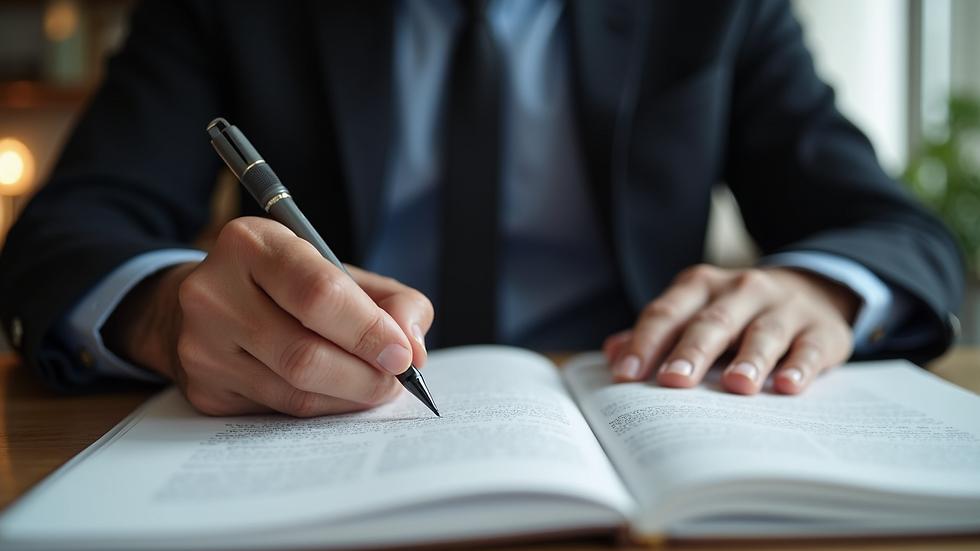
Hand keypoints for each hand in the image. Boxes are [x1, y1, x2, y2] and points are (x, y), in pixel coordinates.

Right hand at [102, 217, 431, 415]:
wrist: (212, 305)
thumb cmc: (289, 286)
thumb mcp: (340, 271)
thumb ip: (392, 300)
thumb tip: (412, 347)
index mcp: (251, 244)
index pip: (318, 294)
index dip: (369, 330)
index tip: (403, 354)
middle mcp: (214, 293)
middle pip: (304, 353)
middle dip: (365, 375)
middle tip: (395, 380)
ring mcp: (202, 345)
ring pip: (294, 391)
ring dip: (349, 397)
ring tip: (374, 386)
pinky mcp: (204, 389)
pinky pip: (280, 411)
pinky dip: (322, 408)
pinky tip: (337, 394)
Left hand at [602, 265, 858, 394]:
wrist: (811, 289)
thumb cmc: (735, 313)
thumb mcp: (695, 313)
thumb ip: (656, 334)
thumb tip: (612, 353)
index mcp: (701, 286)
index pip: (668, 312)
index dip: (645, 343)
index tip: (626, 375)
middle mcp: (742, 290)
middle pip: (712, 322)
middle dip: (692, 351)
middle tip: (673, 381)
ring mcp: (785, 307)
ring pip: (764, 333)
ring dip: (750, 359)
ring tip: (737, 386)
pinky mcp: (822, 330)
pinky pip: (810, 348)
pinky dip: (801, 367)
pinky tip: (789, 387)